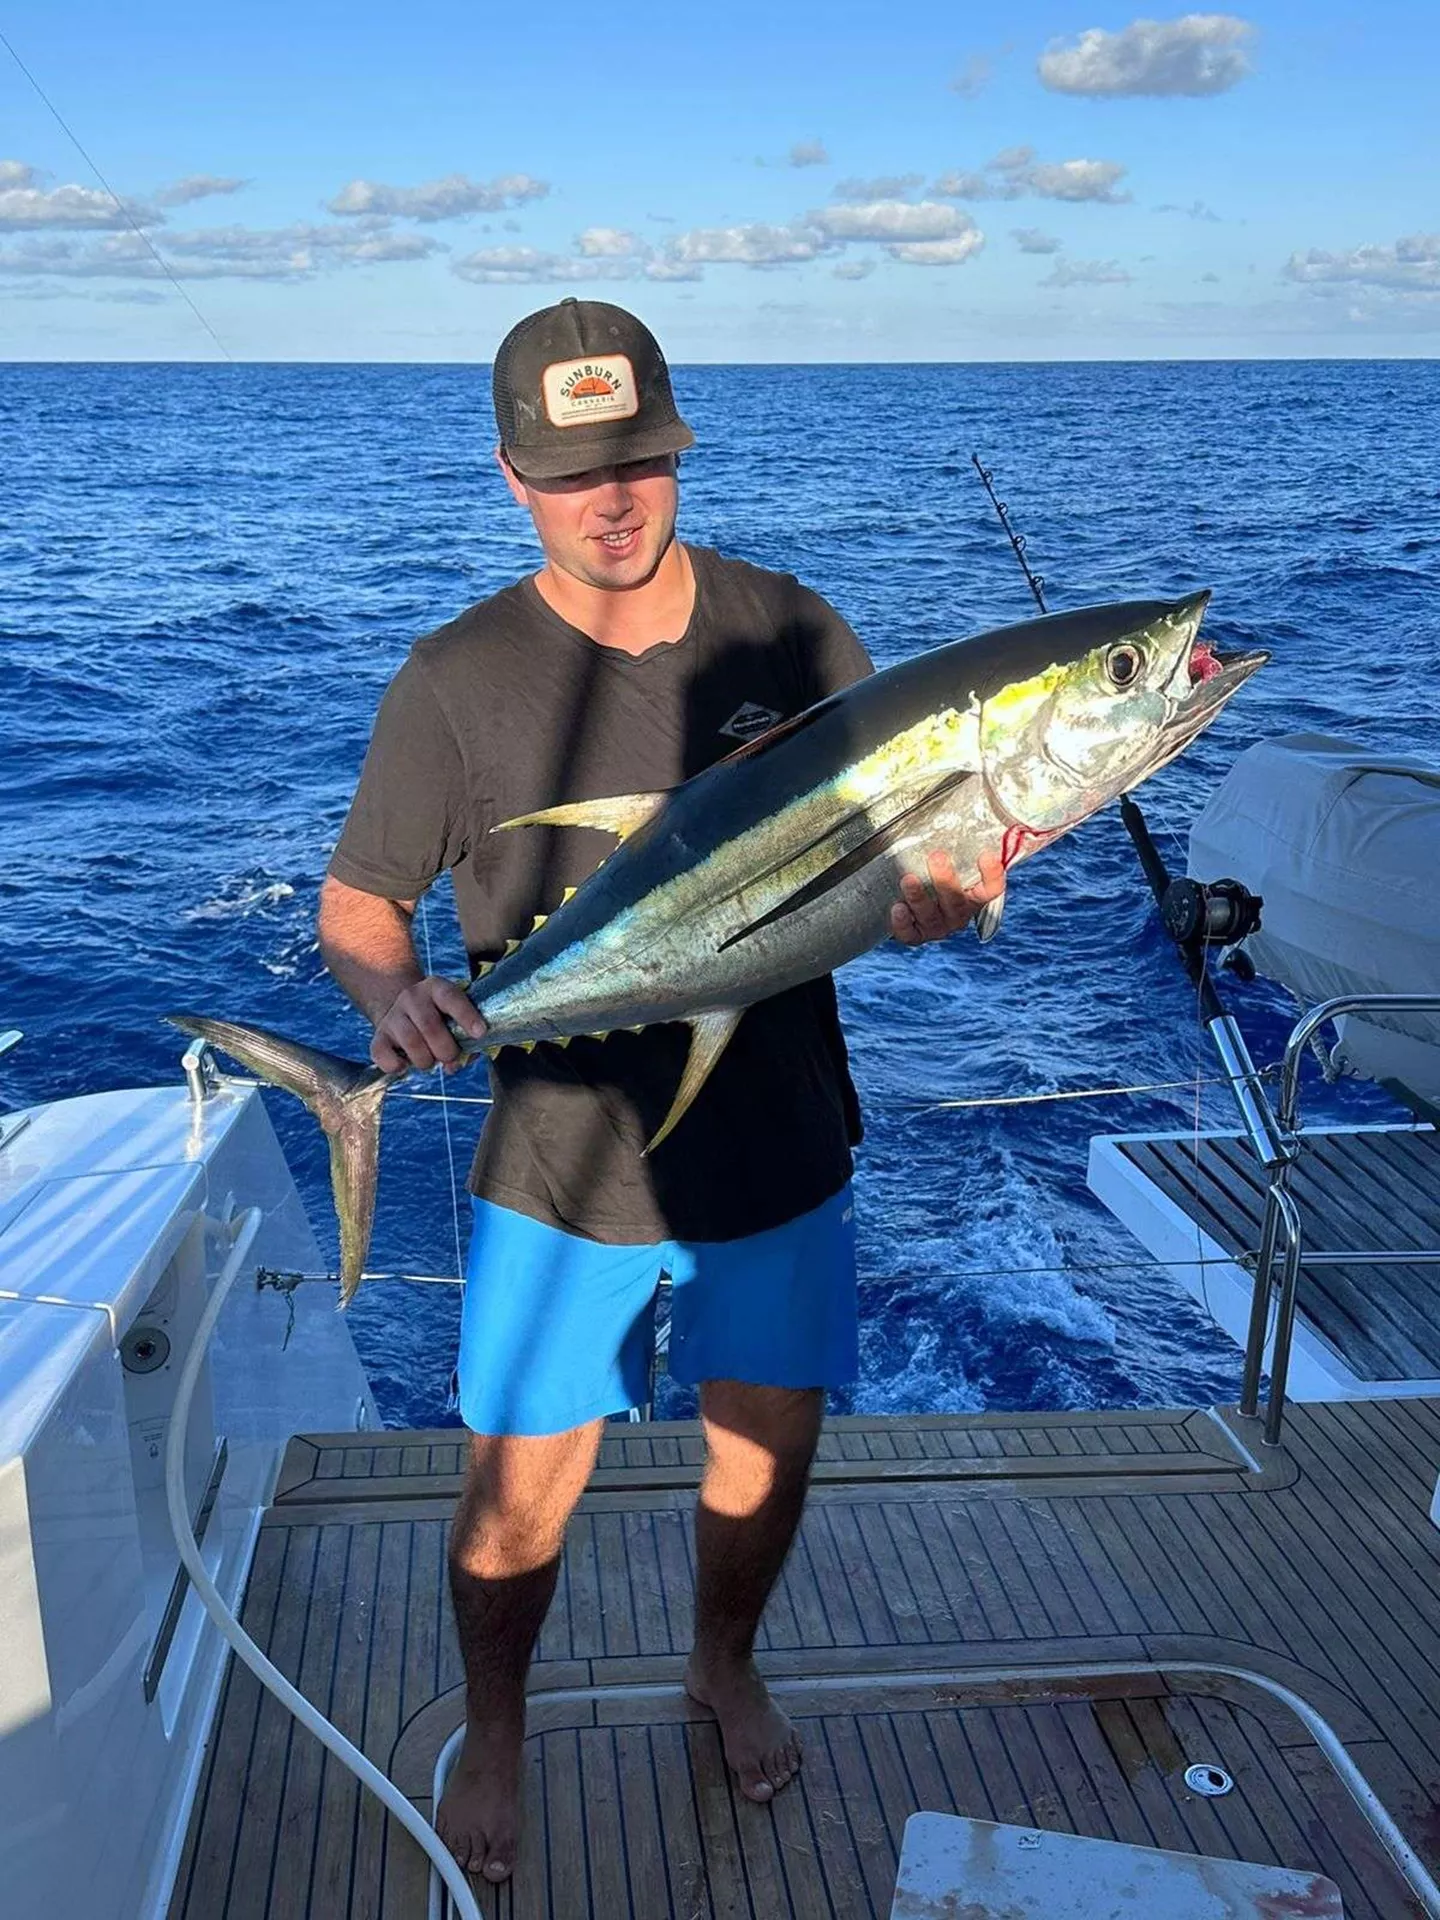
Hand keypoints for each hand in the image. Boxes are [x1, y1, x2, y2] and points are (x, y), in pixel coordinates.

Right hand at [371, 976, 486, 1073]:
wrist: (405, 1014)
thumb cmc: (440, 1020)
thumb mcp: (455, 1018)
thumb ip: (464, 1038)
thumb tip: (457, 1063)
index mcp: (436, 988)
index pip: (451, 997)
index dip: (466, 1016)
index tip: (480, 1033)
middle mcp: (412, 997)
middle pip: (430, 1025)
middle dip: (446, 1050)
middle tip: (450, 1057)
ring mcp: (393, 1015)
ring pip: (410, 1041)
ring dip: (426, 1060)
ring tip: (430, 1060)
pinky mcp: (378, 1036)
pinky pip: (383, 1055)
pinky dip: (396, 1066)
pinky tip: (405, 1064)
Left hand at [890, 848, 1006, 945]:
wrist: (912, 910)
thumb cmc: (934, 880)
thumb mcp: (950, 865)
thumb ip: (955, 847)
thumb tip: (950, 809)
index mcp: (973, 898)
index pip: (991, 890)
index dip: (992, 875)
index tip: (986, 855)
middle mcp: (958, 915)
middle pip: (957, 901)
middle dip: (946, 880)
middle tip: (937, 857)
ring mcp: (938, 927)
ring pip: (932, 917)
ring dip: (920, 898)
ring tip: (908, 879)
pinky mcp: (917, 936)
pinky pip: (912, 935)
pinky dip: (903, 924)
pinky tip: (897, 908)